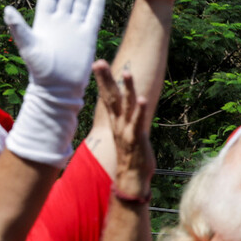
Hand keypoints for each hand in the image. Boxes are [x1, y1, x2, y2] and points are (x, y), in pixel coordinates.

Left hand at [4, 0, 105, 93]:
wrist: (59, 88)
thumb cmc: (41, 70)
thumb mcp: (28, 47)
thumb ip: (19, 28)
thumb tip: (7, 9)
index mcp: (44, 21)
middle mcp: (60, 22)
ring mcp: (75, 28)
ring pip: (80, 3)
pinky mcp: (88, 37)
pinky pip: (94, 17)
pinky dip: (97, 4)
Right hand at [93, 60, 154, 194]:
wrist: (131, 178)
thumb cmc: (132, 156)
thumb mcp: (127, 134)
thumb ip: (127, 121)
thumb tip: (128, 110)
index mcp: (116, 122)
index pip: (107, 97)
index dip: (103, 80)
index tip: (97, 63)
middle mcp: (118, 124)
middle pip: (111, 97)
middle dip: (106, 79)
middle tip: (99, 62)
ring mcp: (126, 130)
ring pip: (126, 106)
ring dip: (127, 89)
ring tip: (127, 73)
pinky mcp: (136, 138)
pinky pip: (138, 122)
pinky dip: (140, 110)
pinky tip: (143, 99)